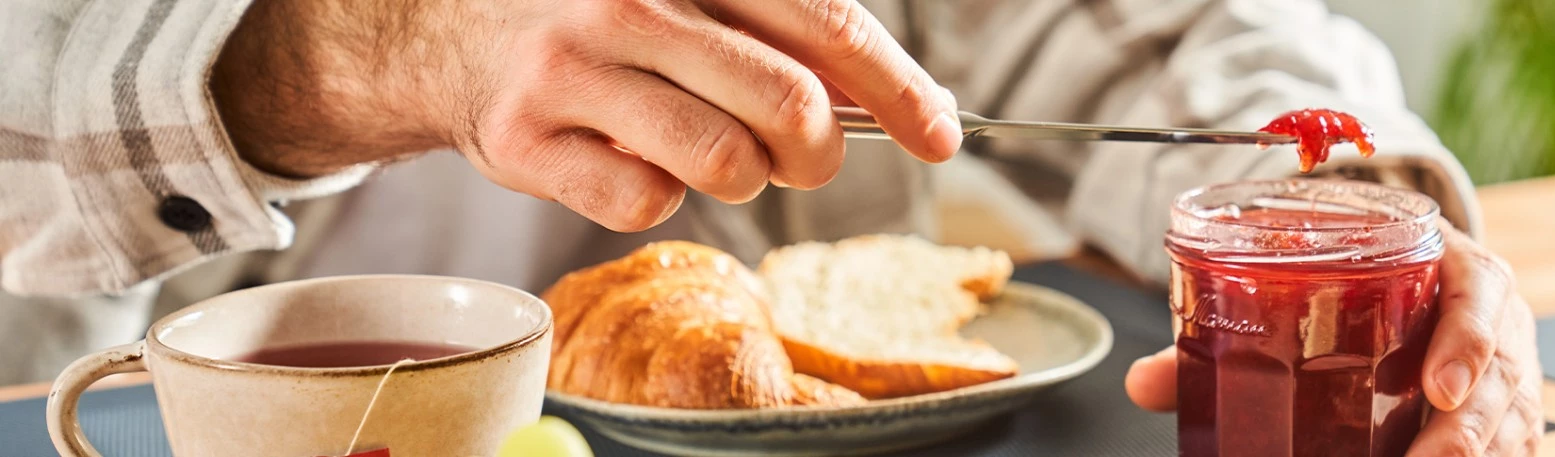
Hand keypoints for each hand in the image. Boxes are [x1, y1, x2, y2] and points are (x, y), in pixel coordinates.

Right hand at [210, 0, 960, 230]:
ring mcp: (575, 74)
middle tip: (807, 160)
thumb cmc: (606, 24)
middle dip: (821, 153)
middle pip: (788, 107)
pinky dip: (660, 197)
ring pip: (725, 165)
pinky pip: (646, 204)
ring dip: (741, 178)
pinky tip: (633, 161)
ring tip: (709, 153)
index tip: (939, 133)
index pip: (823, 21)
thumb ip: (784, 33)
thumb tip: (895, 102)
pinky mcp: (528, 143)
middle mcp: (632, 6)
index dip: (897, 87)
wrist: (453, 36)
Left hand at [1124, 223, 1543, 455]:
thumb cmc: (1350, 275)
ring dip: (1476, 452)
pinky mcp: (1499, 412)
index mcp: (1455, 268)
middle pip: (1502, 378)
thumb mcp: (1304, 282)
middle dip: (1468, 429)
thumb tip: (1143, 382)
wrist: (1400, 261)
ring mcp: (1504, 373)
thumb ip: (1225, 328)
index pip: (1481, 298)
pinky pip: (1508, 443)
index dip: (1467, 344)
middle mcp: (1494, 320)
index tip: (1434, 389)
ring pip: (1511, 422)